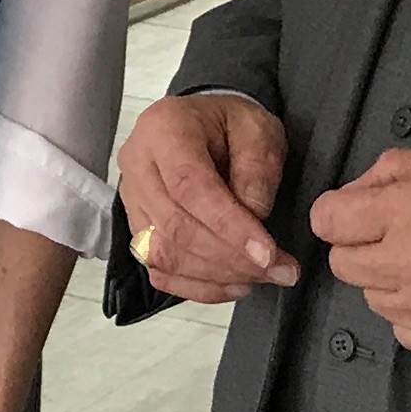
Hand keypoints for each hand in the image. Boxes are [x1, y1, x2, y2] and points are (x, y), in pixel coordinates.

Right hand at [116, 92, 296, 302]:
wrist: (203, 125)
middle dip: (230, 258)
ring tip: (262, 276)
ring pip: (164, 253)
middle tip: (279, 270)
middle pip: (175, 226)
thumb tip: (254, 218)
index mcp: (164, 130)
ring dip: (216, 275)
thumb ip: (257, 168)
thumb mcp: (258, 129)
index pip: (189, 187)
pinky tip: (233, 284)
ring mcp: (131, 199)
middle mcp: (137, 164)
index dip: (229, 226)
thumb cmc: (231, 125)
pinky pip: (158, 269)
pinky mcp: (136, 227)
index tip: (268, 254)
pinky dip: (197, 287)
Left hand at [310, 148, 410, 364]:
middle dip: (363, 248)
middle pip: (343, 264)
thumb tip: (350, 194)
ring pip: (374, 300)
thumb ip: (394, 171)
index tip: (360, 215)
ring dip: (391, 283)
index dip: (341, 214)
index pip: (327, 220)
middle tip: (401, 240)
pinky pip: (404, 331)